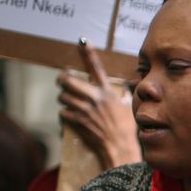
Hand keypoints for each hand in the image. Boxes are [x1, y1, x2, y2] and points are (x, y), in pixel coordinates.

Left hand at [56, 41, 140, 169]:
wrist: (120, 149)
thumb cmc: (127, 131)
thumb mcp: (128, 108)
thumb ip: (121, 96)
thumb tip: (124, 89)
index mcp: (107, 92)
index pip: (96, 67)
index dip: (88, 53)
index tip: (82, 41)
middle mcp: (94, 98)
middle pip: (67, 81)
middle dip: (62, 80)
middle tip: (63, 83)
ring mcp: (84, 109)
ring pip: (63, 97)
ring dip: (64, 99)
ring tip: (70, 103)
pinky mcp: (77, 121)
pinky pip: (63, 113)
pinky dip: (65, 116)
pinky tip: (73, 119)